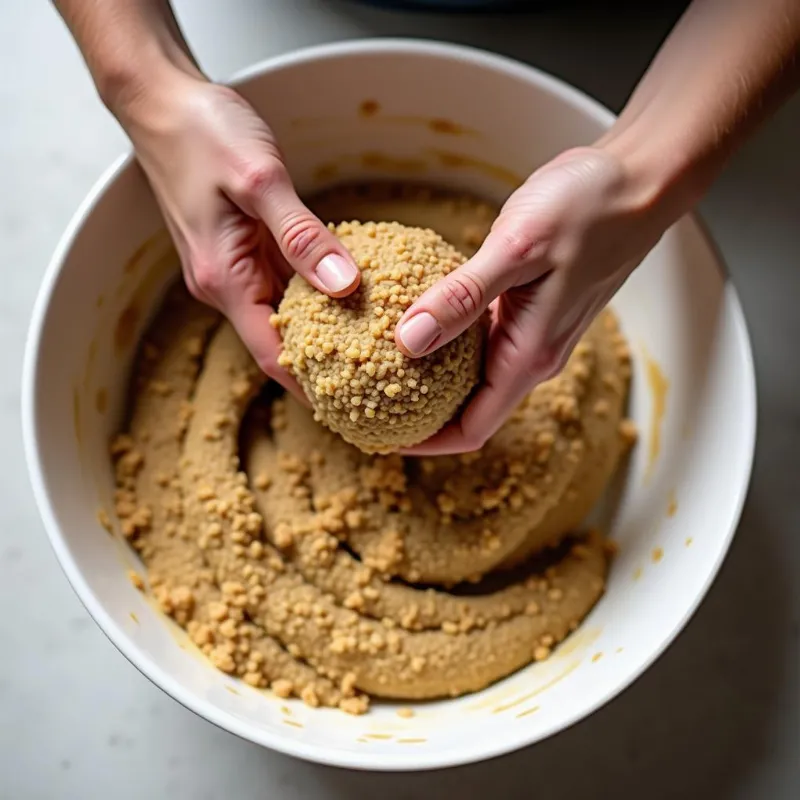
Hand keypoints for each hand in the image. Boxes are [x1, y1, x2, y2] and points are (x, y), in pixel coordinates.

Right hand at [122, 73, 359, 393]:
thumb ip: (303, 236)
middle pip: (278, 342)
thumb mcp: (259, 179)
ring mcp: (232, 268)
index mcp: (224, 277)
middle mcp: (225, 283)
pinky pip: (281, 284)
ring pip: (282, 314)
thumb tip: (345, 287)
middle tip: (376, 382)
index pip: (270, 353)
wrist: (162, 103)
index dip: (310, 386)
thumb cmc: (203, 134)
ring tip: (373, 347)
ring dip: (322, 332)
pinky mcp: (241, 250)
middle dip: (323, 366)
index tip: (351, 408)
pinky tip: (348, 295)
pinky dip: (313, 295)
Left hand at [395, 145, 675, 454]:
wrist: (638, 182)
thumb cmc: (588, 211)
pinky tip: (415, 318)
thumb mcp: (518, 249)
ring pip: (473, 375)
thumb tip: (407, 343)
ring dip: (429, 376)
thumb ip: (463, 297)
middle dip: (418, 414)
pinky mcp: (528, 306)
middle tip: (364, 400)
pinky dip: (446, 339)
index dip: (425, 443)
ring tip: (377, 363)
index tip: (378, 437)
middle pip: (468, 409)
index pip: (472, 429)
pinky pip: (480, 339)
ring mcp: (532, 332)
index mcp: (529, 355)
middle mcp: (532, 354)